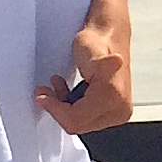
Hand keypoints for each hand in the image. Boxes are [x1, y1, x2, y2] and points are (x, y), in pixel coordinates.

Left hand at [40, 9, 132, 133]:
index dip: (55, 110)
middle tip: (43, 92)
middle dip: (58, 109)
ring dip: (64, 108)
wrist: (109, 37)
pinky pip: (87, 118)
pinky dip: (72, 107)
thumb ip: (101, 62)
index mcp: (115, 96)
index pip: (77, 119)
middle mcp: (120, 109)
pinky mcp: (113, 111)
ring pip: (81, 123)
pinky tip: (66, 91)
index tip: (41, 96)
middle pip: (79, 125)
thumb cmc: (97, 41)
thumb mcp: (92, 50)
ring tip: (54, 87)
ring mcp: (118, 112)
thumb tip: (116, 61)